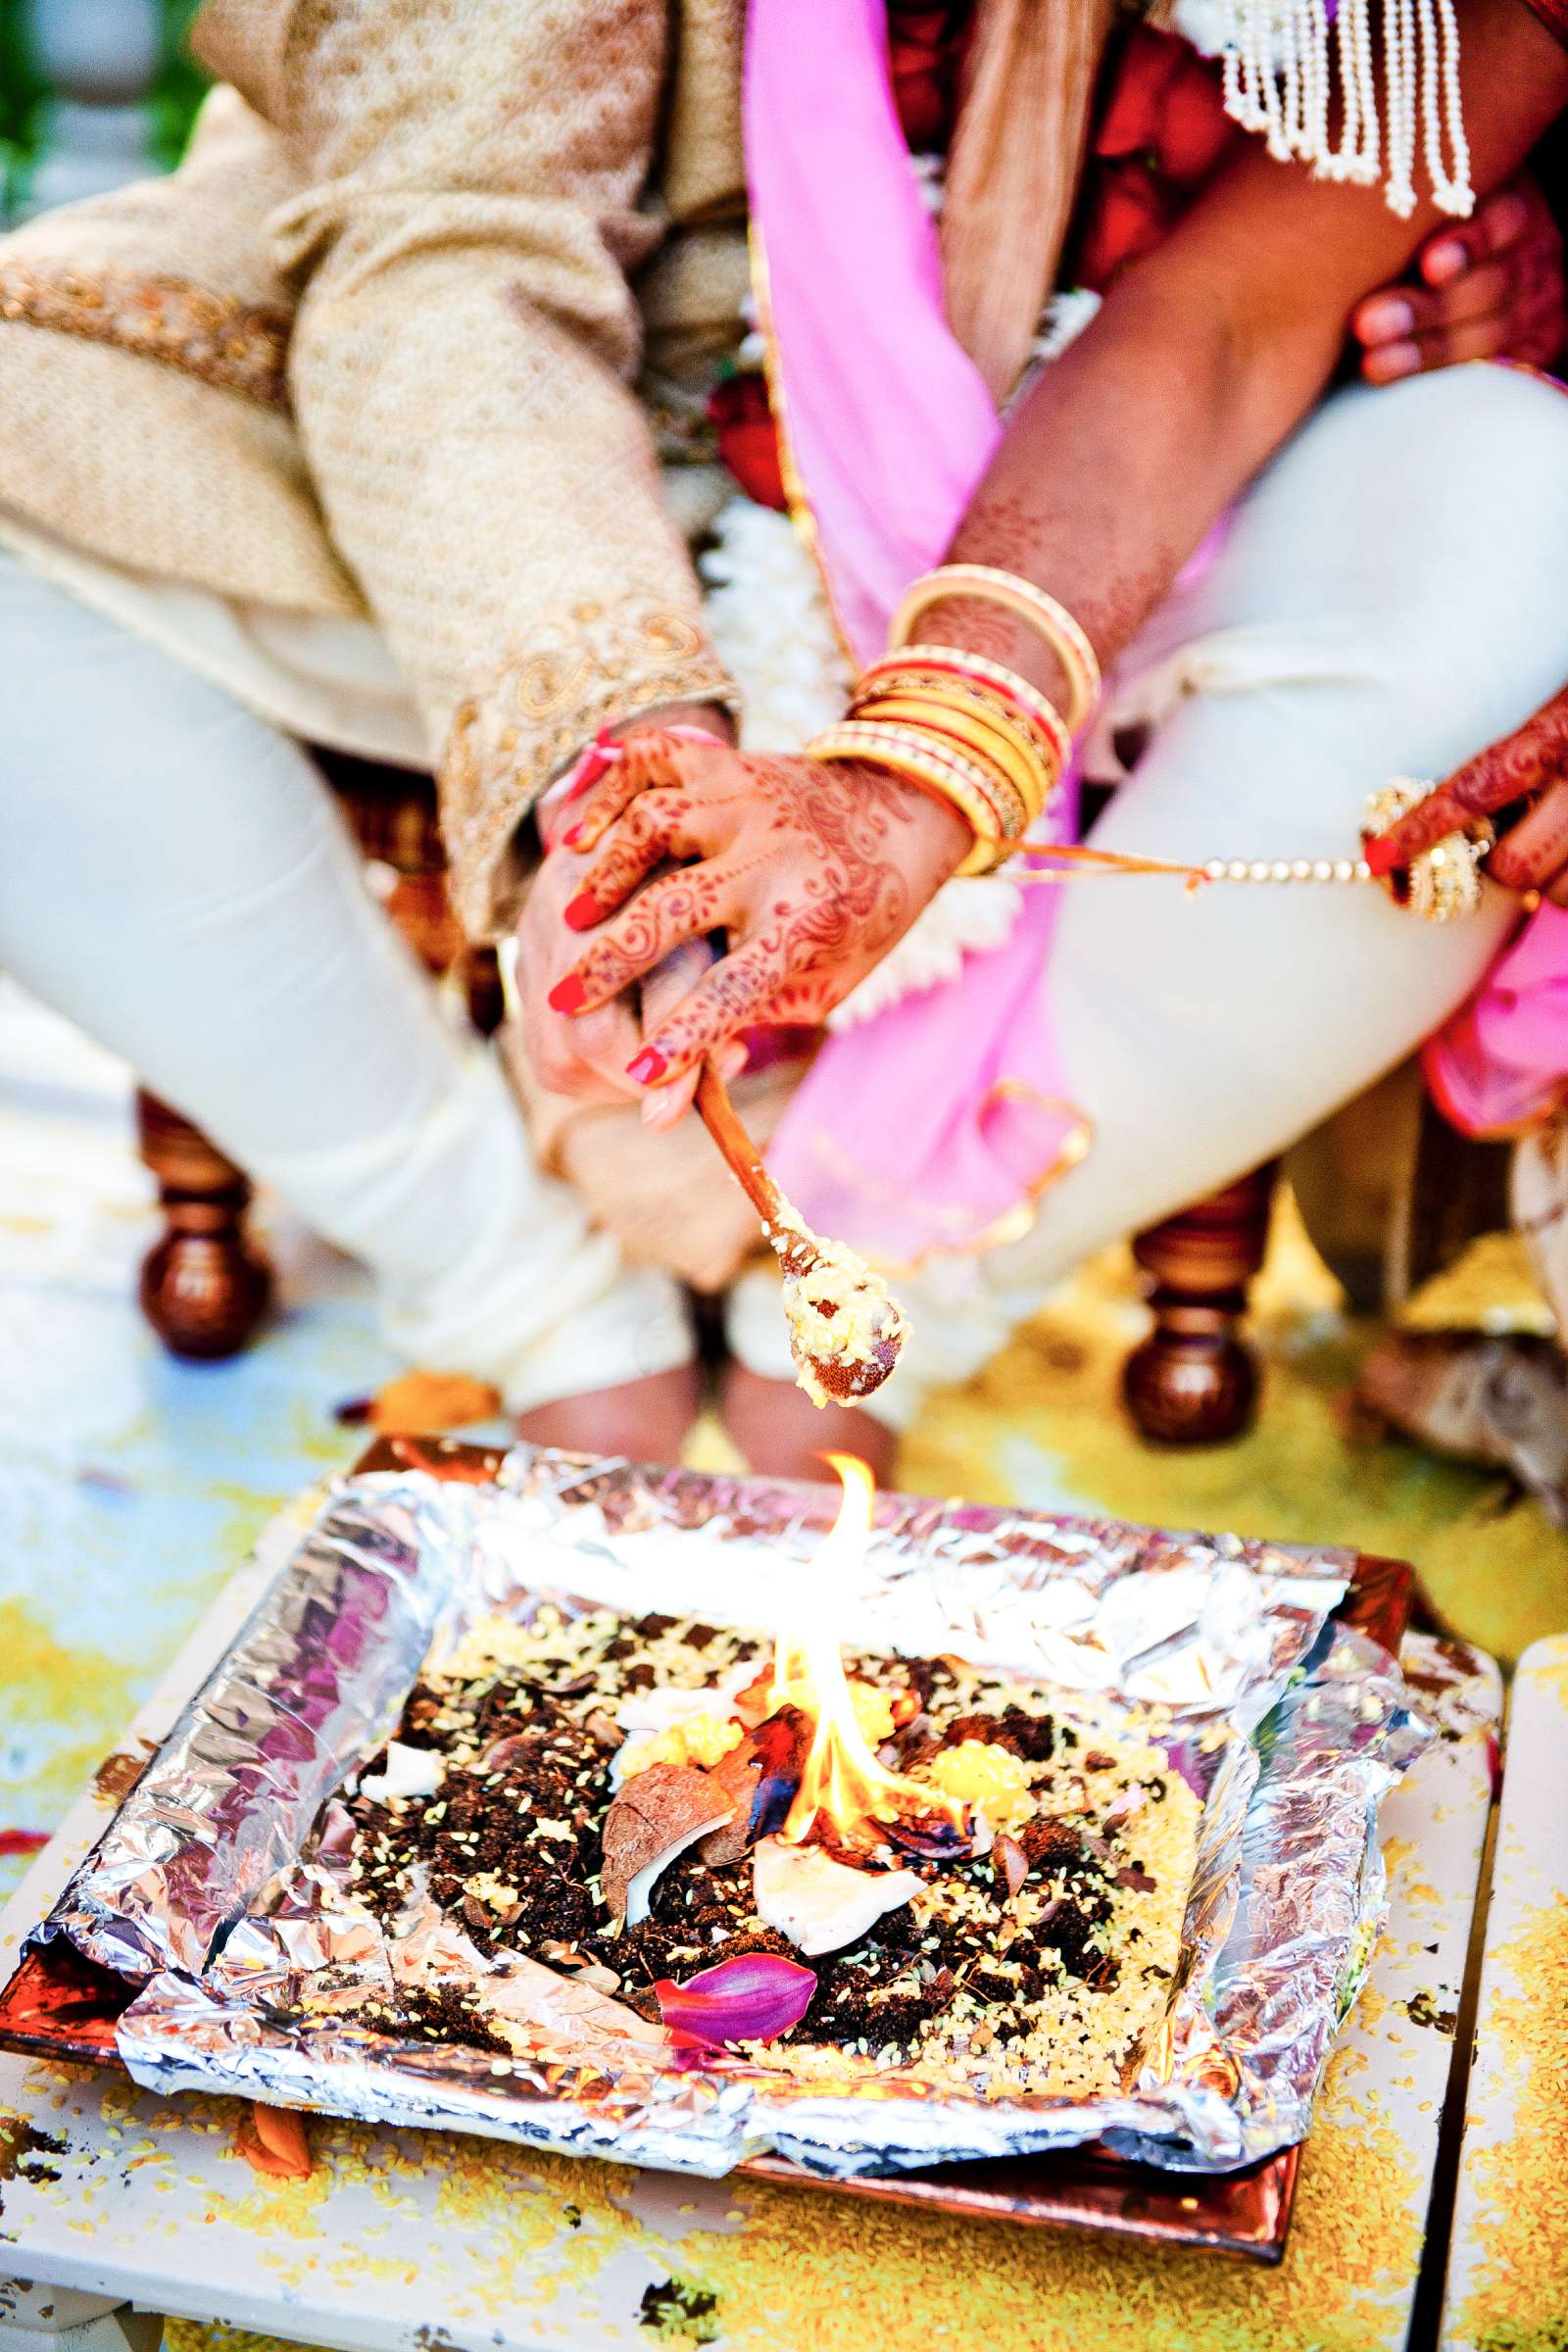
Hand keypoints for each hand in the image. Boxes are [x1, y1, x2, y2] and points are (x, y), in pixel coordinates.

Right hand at [525, 731, 968, 1115]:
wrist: (903, 809)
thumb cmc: (857, 918)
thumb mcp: (825, 983)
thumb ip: (748, 1020)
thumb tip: (662, 1083)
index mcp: (808, 921)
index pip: (735, 990)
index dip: (684, 1038)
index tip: (637, 1078)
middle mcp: (773, 854)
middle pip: (675, 911)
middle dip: (612, 964)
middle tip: (566, 1002)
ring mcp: (744, 798)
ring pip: (653, 828)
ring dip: (602, 879)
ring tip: (572, 923)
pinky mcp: (723, 760)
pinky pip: (650, 763)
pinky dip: (608, 798)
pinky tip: (577, 839)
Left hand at [1351, 175, 1564, 384]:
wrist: (1436, 288)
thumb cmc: (1402, 233)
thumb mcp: (1408, 213)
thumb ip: (1396, 210)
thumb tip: (1344, 197)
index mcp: (1509, 198)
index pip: (1503, 218)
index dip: (1468, 243)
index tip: (1427, 265)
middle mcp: (1533, 249)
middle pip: (1492, 284)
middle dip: (1427, 308)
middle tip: (1367, 324)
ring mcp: (1538, 302)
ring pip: (1492, 333)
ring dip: (1426, 351)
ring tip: (1372, 363)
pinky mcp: (1535, 347)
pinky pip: (1501, 370)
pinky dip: (1452, 379)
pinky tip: (1410, 386)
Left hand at [1367, 683, 1567, 904]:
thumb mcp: (1562, 706)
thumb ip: (1527, 751)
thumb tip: (1470, 815)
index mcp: (1562, 728)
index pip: (1480, 785)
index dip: (1424, 826)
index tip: (1379, 858)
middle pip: (1515, 865)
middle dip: (1505, 865)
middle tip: (1514, 842)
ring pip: (1556, 893)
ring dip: (1551, 882)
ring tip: (1564, 843)